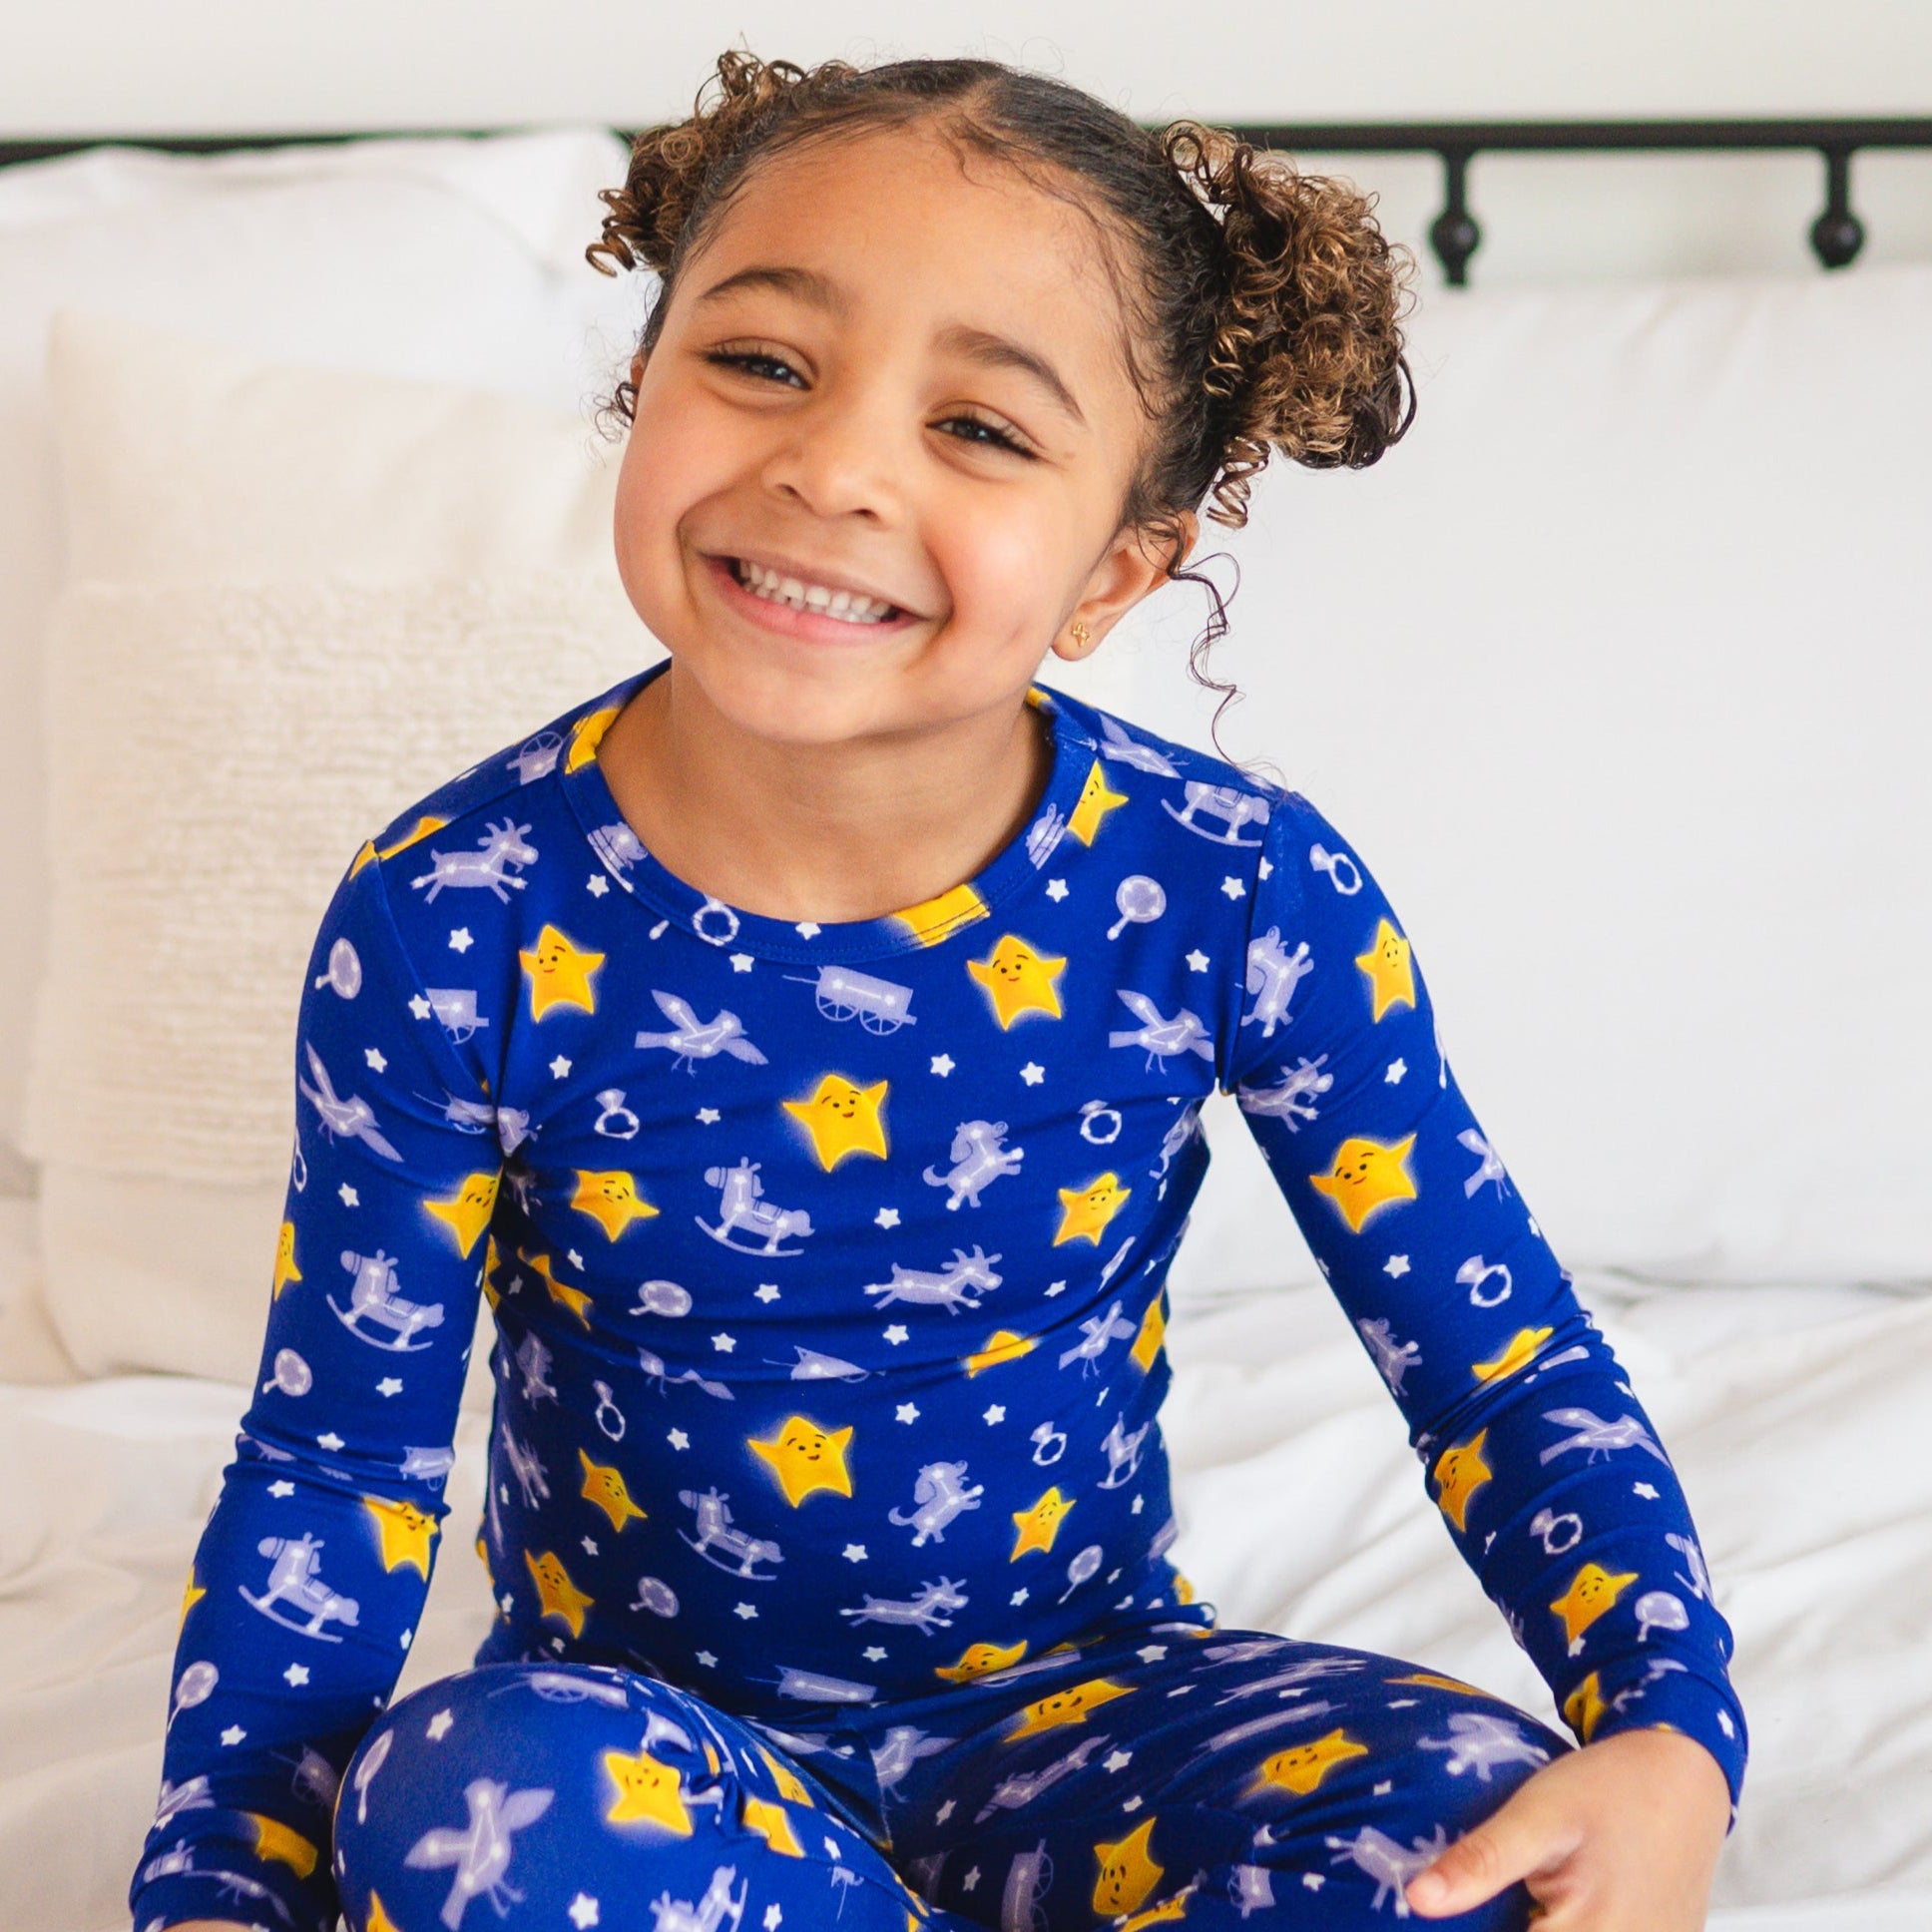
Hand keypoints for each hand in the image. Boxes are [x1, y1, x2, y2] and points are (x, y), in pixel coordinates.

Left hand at [1404, 1727, 1731, 1928]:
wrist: (1685, 1778)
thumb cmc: (1609, 1789)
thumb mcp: (1537, 1816)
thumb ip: (1482, 1863)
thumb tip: (1418, 1900)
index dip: (1476, 1928)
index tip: (1448, 1913)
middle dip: (1505, 1921)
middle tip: (1506, 1889)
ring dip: (1529, 1921)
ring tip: (1522, 1894)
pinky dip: (1557, 1923)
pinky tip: (1543, 1904)